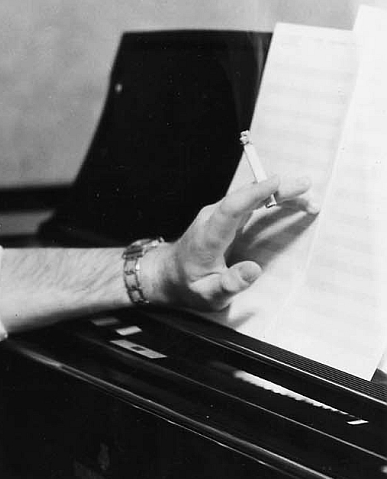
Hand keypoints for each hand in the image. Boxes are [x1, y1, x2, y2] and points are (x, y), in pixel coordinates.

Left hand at [147, 175, 317, 310]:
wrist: (169, 275)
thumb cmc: (189, 286)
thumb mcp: (208, 295)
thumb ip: (229, 285)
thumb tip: (254, 270)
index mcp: (207, 238)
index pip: (231, 208)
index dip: (254, 193)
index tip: (278, 182)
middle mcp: (211, 219)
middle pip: (245, 196)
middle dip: (277, 190)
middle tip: (306, 189)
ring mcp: (218, 214)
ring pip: (250, 195)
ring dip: (280, 193)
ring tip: (309, 200)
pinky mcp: (226, 215)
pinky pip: (251, 200)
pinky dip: (274, 197)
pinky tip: (294, 200)